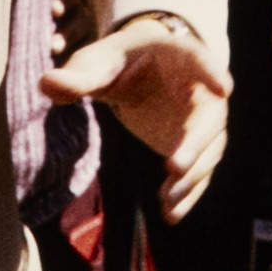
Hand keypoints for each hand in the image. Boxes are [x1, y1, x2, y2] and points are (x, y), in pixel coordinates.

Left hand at [44, 16, 231, 221]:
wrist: (140, 71)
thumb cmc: (120, 61)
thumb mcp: (98, 62)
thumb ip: (78, 75)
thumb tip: (47, 83)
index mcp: (181, 55)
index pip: (201, 59)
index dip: (213, 72)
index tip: (224, 88)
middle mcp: (202, 90)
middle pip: (209, 117)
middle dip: (197, 143)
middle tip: (174, 166)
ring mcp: (203, 122)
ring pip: (209, 151)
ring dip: (191, 177)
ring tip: (166, 198)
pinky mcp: (196, 148)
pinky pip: (199, 173)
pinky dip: (188, 194)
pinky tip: (170, 215)